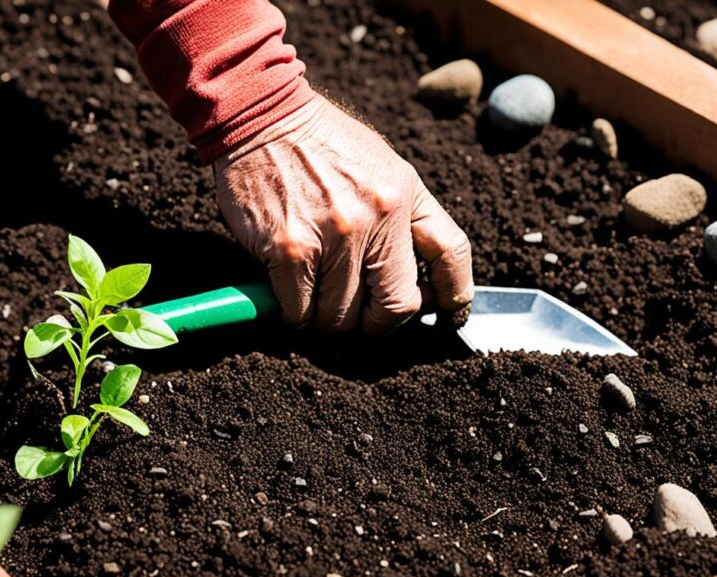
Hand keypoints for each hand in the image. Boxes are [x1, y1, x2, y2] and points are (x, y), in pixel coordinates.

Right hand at [214, 94, 472, 333]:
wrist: (261, 114)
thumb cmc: (319, 142)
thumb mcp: (381, 164)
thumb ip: (403, 215)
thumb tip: (416, 278)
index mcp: (404, 195)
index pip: (450, 254)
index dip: (455, 295)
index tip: (449, 315)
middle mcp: (375, 219)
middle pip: (395, 306)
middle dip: (377, 321)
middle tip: (359, 314)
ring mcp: (332, 237)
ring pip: (341, 317)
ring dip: (327, 316)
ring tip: (315, 291)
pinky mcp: (289, 250)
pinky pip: (299, 311)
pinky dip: (293, 311)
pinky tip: (287, 288)